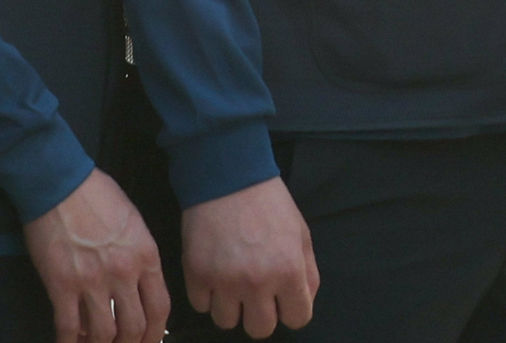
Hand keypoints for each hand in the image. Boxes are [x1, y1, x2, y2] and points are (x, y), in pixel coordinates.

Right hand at [25, 168, 167, 338]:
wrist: (61, 183)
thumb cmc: (97, 196)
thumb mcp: (134, 223)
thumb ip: (139, 256)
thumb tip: (136, 288)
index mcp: (145, 256)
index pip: (160, 307)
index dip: (156, 334)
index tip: (150, 342)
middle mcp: (123, 272)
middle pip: (134, 327)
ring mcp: (92, 281)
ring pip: (103, 332)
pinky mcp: (62, 284)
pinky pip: (67, 326)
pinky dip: (68, 342)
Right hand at [182, 178, 316, 335]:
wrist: (228, 177)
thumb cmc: (269, 203)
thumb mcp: (301, 233)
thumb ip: (308, 272)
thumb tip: (304, 301)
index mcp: (289, 271)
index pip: (297, 319)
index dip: (292, 310)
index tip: (284, 299)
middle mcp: (257, 283)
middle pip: (260, 330)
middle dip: (261, 314)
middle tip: (257, 293)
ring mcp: (224, 282)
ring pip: (227, 322)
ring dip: (231, 305)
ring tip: (232, 280)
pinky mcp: (196, 276)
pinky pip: (200, 306)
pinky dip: (207, 294)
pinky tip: (214, 272)